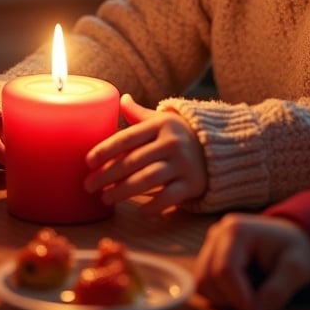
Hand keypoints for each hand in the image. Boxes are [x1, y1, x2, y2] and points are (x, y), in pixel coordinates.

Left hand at [84, 93, 207, 212]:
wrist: (221, 148)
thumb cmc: (181, 134)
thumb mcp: (163, 120)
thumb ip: (139, 114)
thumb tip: (121, 99)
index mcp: (161, 125)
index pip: (127, 137)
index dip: (106, 149)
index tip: (88, 161)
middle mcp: (172, 143)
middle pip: (133, 161)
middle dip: (107, 175)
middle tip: (89, 186)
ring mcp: (183, 164)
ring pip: (148, 179)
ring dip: (124, 191)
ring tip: (106, 198)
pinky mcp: (192, 184)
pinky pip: (169, 197)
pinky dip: (153, 205)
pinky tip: (139, 210)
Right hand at [194, 213, 309, 309]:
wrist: (293, 242)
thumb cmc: (296, 252)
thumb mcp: (297, 269)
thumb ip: (278, 291)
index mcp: (236, 229)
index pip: (225, 270)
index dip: (238, 296)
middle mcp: (218, 233)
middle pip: (208, 278)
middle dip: (231, 300)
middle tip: (257, 305)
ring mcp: (210, 245)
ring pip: (202, 284)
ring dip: (225, 300)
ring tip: (252, 294)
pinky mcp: (208, 258)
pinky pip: (204, 287)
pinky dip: (221, 297)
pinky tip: (242, 291)